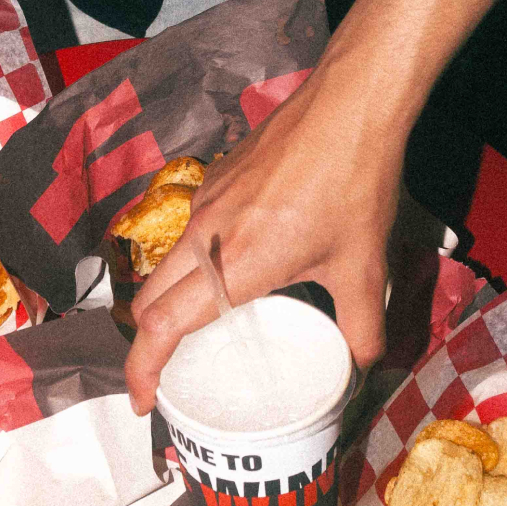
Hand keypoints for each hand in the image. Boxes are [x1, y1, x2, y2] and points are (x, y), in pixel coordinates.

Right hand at [124, 40, 407, 414]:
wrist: (350, 104)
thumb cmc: (355, 186)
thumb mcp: (364, 267)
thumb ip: (362, 327)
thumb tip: (362, 367)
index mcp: (234, 264)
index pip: (161, 327)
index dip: (141, 371)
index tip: (143, 401)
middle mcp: (206, 233)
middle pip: (148, 300)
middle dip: (146, 344)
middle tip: (166, 376)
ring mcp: (207, 201)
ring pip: (167, 264)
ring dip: (168, 301)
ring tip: (197, 327)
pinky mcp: (216, 177)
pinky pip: (190, 232)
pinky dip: (193, 263)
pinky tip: (230, 267)